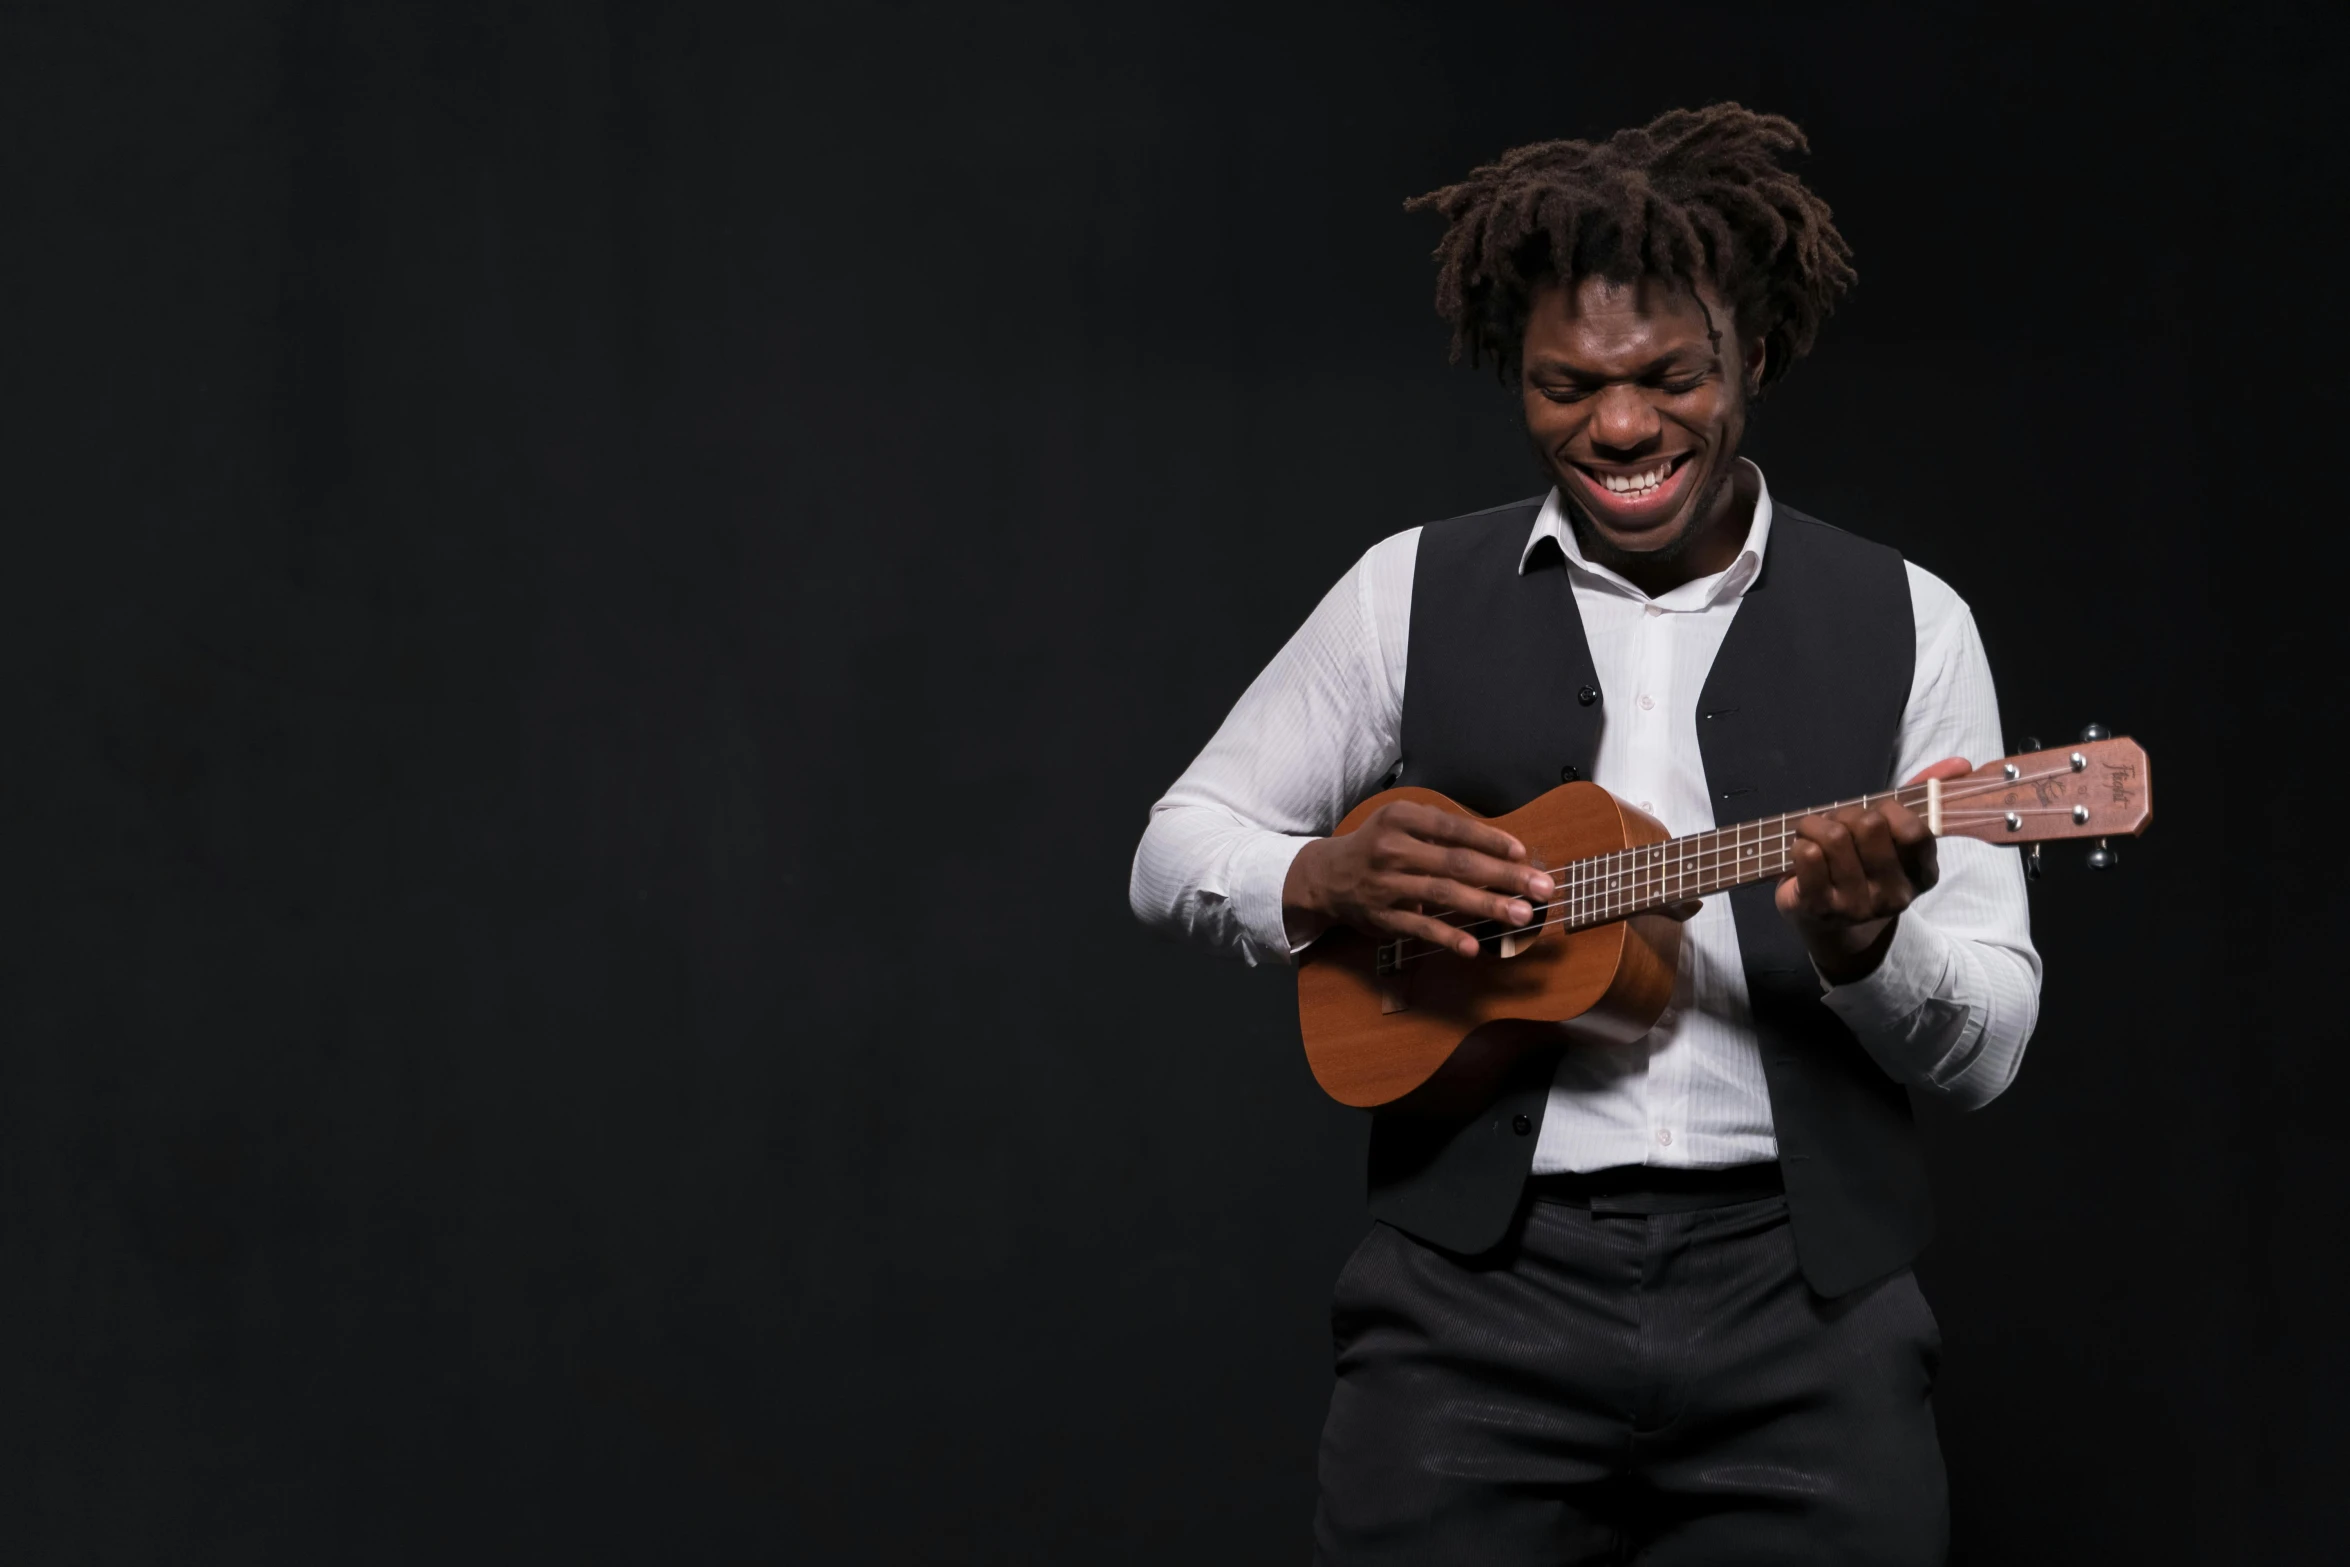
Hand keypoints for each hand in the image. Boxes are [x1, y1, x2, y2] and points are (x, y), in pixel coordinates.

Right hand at [1283, 801, 1555, 958]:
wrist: (1326, 876)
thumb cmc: (1378, 845)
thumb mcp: (1402, 822)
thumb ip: (1443, 830)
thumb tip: (1504, 848)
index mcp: (1400, 818)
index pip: (1454, 828)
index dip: (1491, 840)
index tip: (1523, 853)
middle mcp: (1392, 848)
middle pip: (1457, 862)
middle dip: (1504, 876)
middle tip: (1542, 887)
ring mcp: (1386, 884)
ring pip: (1444, 894)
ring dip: (1488, 906)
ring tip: (1522, 914)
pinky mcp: (1383, 917)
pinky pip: (1420, 927)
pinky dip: (1448, 937)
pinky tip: (1475, 946)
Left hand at [1774, 757, 1970, 983]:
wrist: (1829, 922)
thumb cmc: (1862, 865)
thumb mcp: (1895, 834)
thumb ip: (1926, 795)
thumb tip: (1961, 763)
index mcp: (1922, 875)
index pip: (1915, 831)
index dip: (1889, 811)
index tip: (1875, 814)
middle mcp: (1895, 896)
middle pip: (1869, 826)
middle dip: (1847, 814)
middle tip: (1838, 826)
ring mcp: (1857, 906)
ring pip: (1834, 836)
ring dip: (1816, 825)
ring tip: (1815, 834)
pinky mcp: (1820, 908)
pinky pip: (1807, 855)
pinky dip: (1800, 842)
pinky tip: (1802, 852)